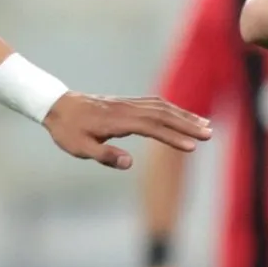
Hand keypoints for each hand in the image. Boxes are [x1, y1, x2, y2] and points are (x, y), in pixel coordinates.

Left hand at [43, 94, 210, 169]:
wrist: (57, 106)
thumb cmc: (68, 131)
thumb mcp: (80, 148)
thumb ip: (105, 155)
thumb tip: (130, 163)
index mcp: (117, 121)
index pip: (152, 128)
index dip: (173, 137)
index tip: (191, 147)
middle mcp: (127, 109)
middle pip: (163, 114)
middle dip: (188, 124)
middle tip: (210, 134)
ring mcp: (129, 104)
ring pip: (162, 107)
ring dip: (184, 115)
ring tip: (205, 124)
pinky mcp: (128, 103)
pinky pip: (155, 103)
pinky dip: (173, 109)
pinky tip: (183, 116)